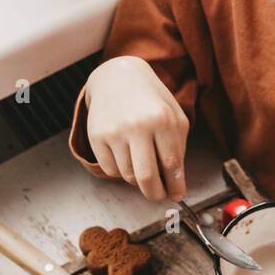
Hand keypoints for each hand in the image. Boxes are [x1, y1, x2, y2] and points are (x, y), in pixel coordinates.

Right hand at [84, 56, 188, 200]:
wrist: (118, 78)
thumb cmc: (151, 101)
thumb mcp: (174, 117)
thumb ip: (178, 150)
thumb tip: (176, 186)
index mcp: (162, 119)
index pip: (171, 164)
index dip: (176, 186)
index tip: (177, 196)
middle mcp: (137, 126)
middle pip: (147, 177)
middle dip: (155, 194)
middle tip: (159, 196)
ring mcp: (114, 131)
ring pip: (128, 176)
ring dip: (138, 179)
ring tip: (142, 163)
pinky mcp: (96, 137)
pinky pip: (110, 170)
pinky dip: (120, 170)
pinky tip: (125, 154)